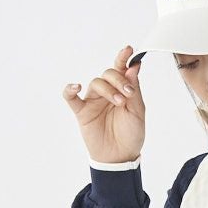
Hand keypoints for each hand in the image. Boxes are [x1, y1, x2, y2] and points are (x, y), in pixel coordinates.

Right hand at [62, 44, 144, 163]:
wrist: (121, 156)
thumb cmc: (131, 134)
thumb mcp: (138, 111)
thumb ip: (135, 89)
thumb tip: (133, 67)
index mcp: (121, 90)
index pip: (120, 69)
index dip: (123, 58)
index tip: (128, 50)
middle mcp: (106, 93)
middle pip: (108, 74)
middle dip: (119, 80)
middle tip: (128, 94)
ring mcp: (93, 101)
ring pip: (95, 83)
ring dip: (108, 89)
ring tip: (119, 102)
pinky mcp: (81, 112)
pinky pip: (70, 98)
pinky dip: (69, 89)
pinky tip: (75, 86)